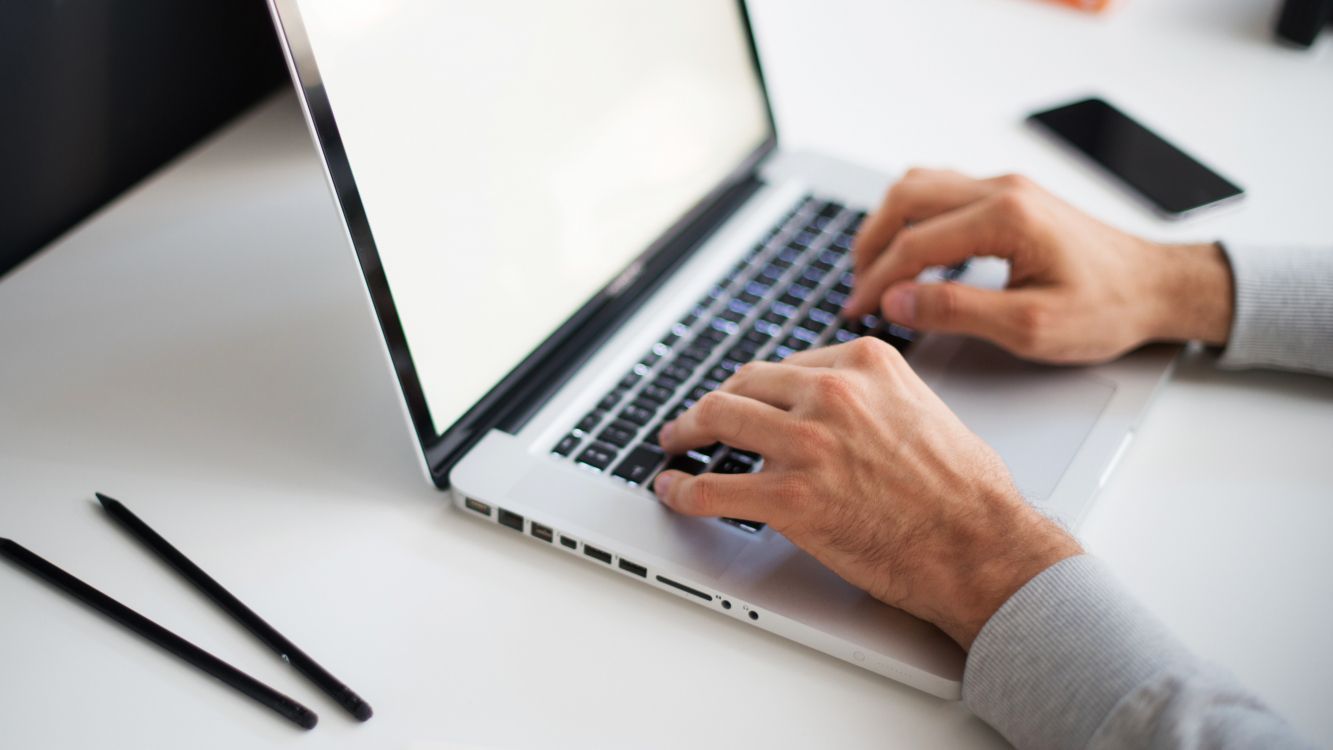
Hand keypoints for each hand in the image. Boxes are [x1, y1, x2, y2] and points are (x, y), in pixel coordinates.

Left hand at [652, 338, 1081, 648]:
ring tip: (677, 444)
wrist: (979, 543)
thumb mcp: (922, 407)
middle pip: (744, 384)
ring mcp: (806, 444)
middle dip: (714, 402)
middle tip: (697, 419)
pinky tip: (674, 492)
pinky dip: (683, 491)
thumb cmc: (964, 489)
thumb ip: (872, 396)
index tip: (744, 398)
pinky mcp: (789, 498)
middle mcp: (831, 393)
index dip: (757, 387)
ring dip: (688, 432)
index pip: (786, 365)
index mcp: (864, 364)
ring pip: (719, 420)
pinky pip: (713, 489)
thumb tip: (837, 407)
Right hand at [843, 169, 1233, 363]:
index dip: (877, 280)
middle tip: (856, 287)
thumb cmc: (1107, 308)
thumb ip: (957, 311)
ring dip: (888, 224)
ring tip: (875, 268)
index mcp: (1006, 218)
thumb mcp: (1029, 327)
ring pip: (920, 186)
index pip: (915, 243)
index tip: (857, 311)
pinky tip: (911, 250)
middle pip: (906, 198)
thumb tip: (897, 300)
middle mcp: (1002, 190)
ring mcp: (1006, 187)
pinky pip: (942, 190)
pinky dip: (913, 217)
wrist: (1157, 287)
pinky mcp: (1010, 196)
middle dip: (870, 244)